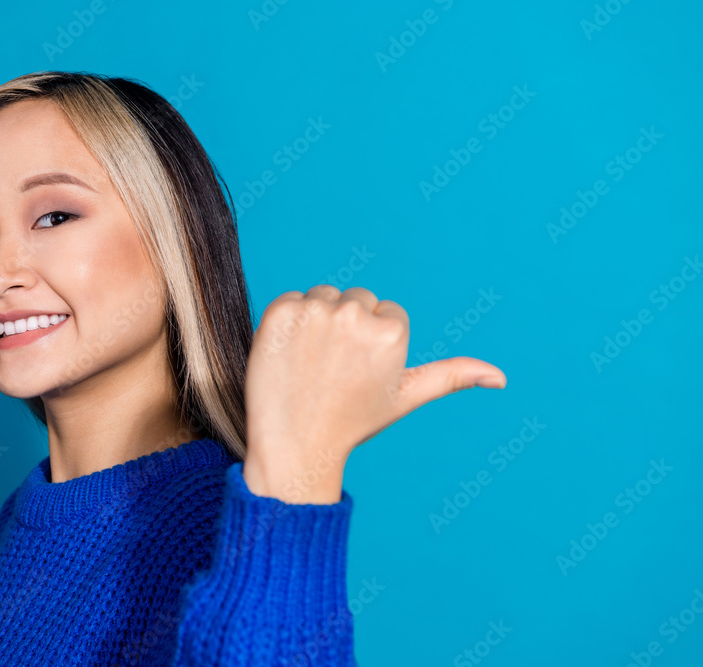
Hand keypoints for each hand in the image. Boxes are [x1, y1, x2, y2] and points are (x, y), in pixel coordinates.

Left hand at [242, 285, 505, 502]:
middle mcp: (355, 314)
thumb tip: (502, 378)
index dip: (371, 344)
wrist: (294, 443)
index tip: (358, 372)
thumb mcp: (405, 396)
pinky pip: (291, 300)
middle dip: (347, 328)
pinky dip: (288, 324)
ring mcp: (314, 311)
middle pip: (356, 299)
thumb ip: (452, 376)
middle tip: (333, 370)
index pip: (385, 312)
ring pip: (323, 297)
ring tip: (311, 364)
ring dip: (317, 322)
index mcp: (391, 331)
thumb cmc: (352, 421)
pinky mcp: (279, 311)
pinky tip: (288, 355)